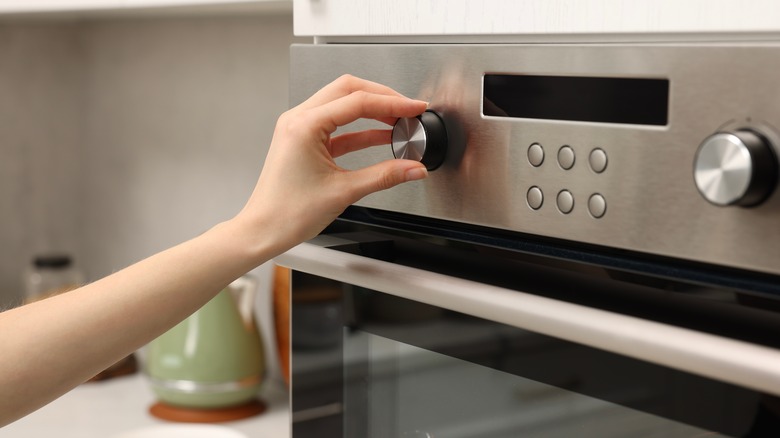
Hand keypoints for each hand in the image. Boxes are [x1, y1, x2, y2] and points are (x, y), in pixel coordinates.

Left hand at [238, 75, 428, 250]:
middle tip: (408, 109)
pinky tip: (381, 136)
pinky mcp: (304, 141)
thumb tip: (413, 168)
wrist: (263, 230)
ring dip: (372, 110)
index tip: (414, 108)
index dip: (392, 103)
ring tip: (398, 121)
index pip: (358, 101)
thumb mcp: (344, 192)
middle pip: (349, 91)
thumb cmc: (287, 213)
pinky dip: (360, 128)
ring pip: (342, 104)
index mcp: (305, 125)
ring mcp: (300, 128)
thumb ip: (384, 176)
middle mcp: (299, 120)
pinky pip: (337, 126)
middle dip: (382, 98)